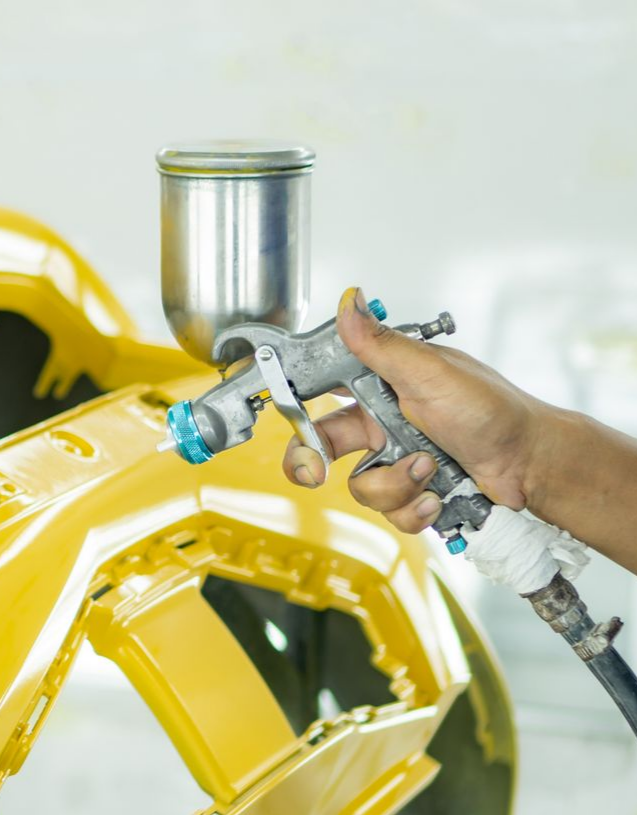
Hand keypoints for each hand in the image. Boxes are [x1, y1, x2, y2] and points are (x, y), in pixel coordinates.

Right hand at [282, 287, 551, 533]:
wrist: (530, 463)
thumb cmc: (492, 410)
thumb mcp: (431, 373)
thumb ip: (381, 345)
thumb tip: (349, 301)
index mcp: (380, 387)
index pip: (320, 392)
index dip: (295, 407)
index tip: (283, 420)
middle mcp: (382, 424)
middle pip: (321, 447)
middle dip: (312, 464)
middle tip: (314, 473)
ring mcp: (395, 460)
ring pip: (359, 486)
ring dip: (393, 484)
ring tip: (428, 469)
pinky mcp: (411, 492)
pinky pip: (388, 512)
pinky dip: (413, 508)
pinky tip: (435, 495)